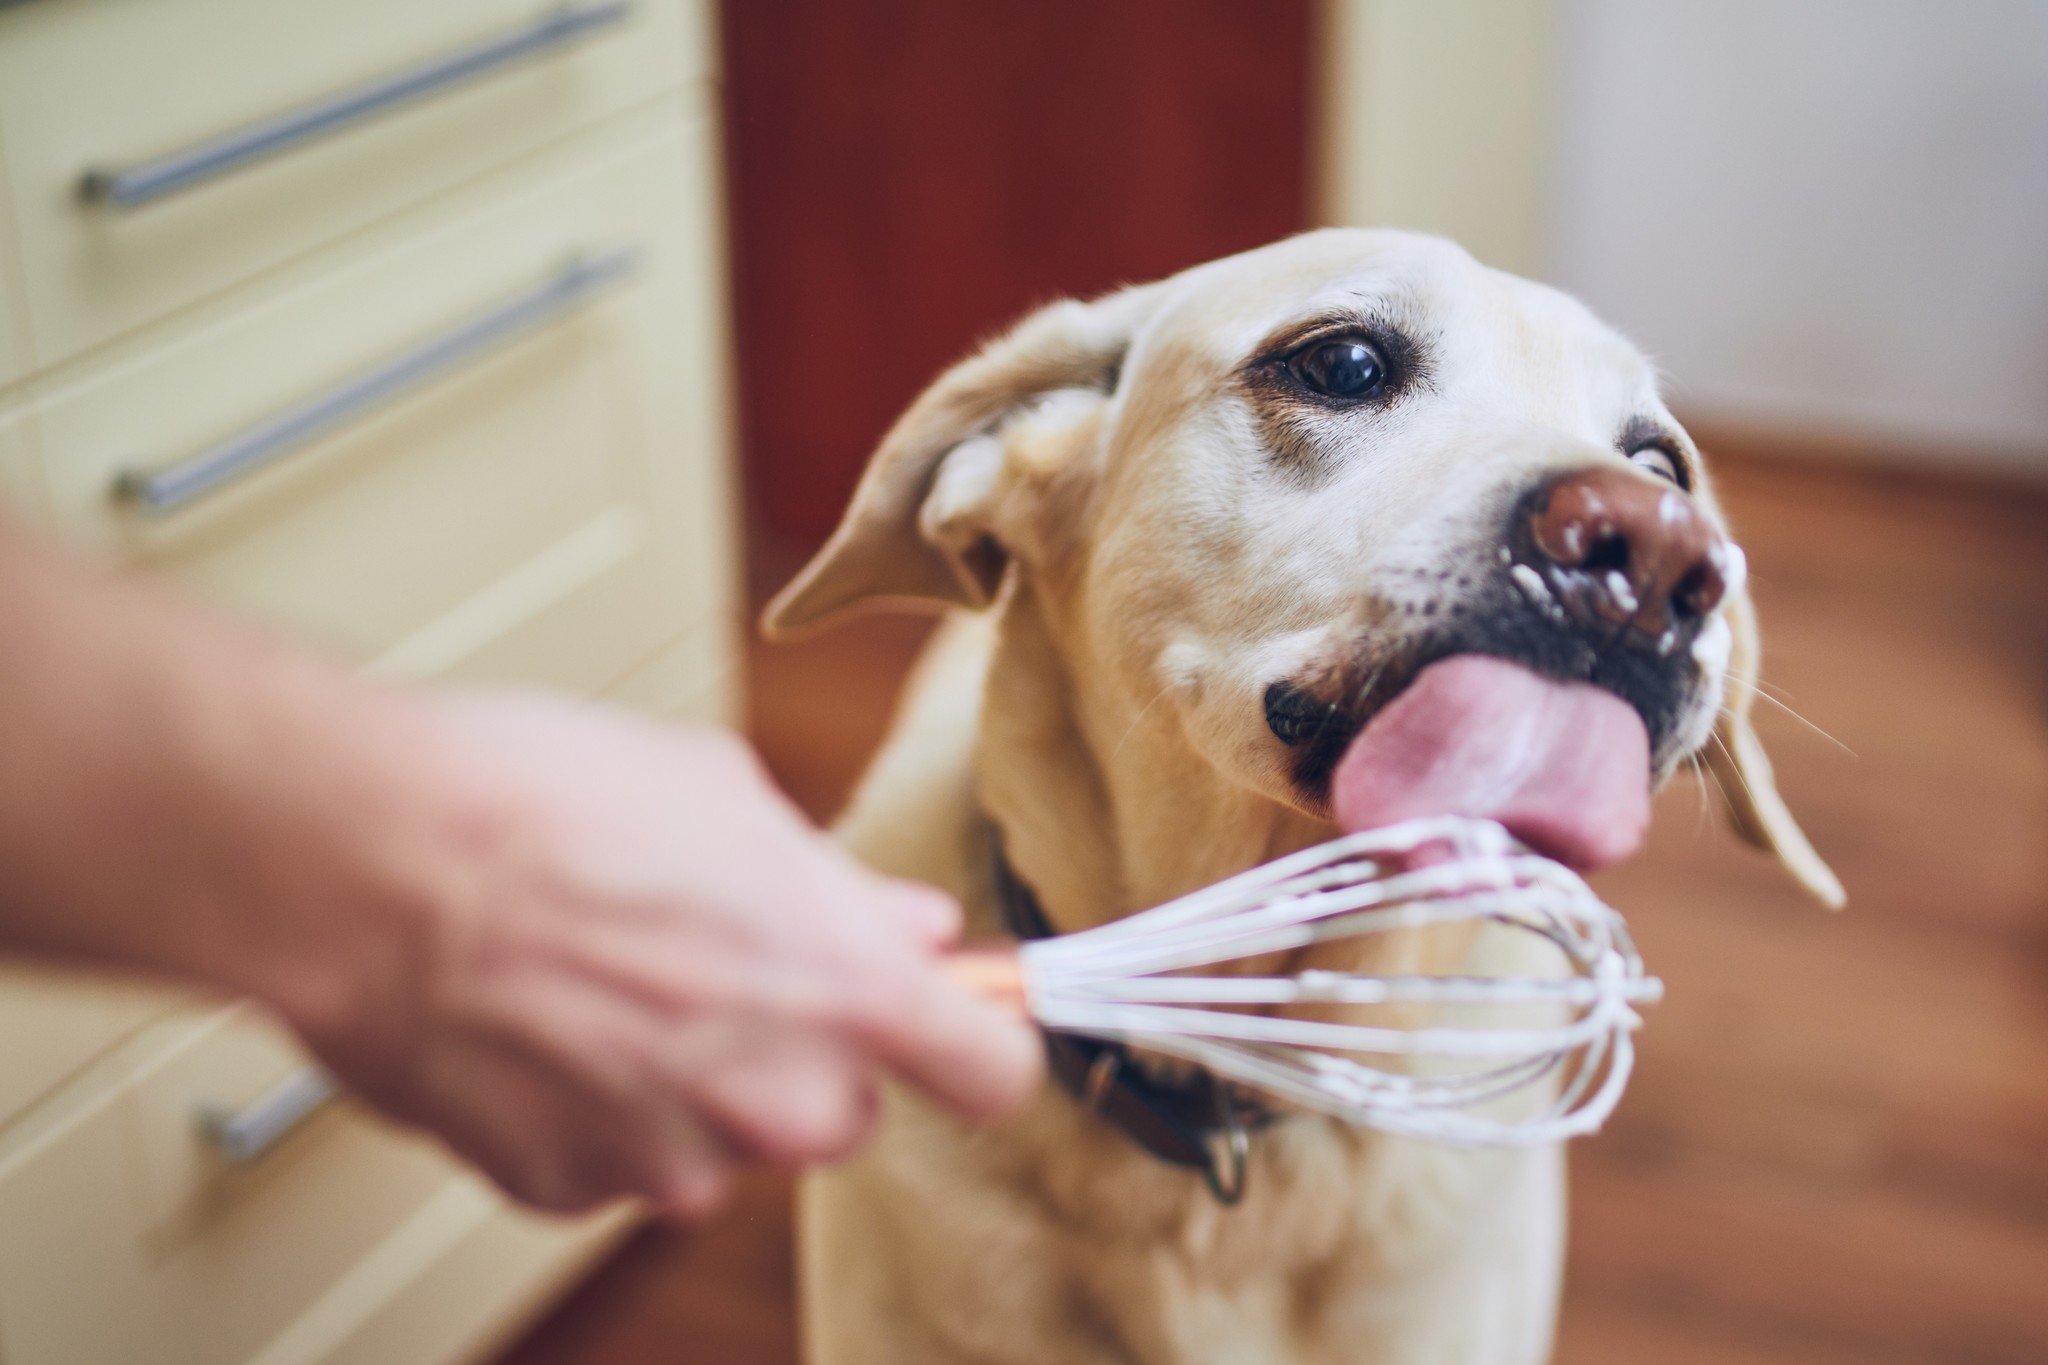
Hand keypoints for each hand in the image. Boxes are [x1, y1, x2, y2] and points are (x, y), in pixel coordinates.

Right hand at [273, 696, 1041, 1217]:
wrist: (371, 860)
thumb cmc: (545, 804)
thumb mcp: (732, 800)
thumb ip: (841, 889)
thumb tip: (906, 926)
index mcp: (846, 996)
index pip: (995, 1071)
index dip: (973, 1038)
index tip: (953, 1019)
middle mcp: (776, 1103)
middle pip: (843, 1105)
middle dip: (802, 1045)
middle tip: (720, 958)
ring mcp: (669, 1162)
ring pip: (724, 1134)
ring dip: (690, 1075)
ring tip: (606, 973)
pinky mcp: (566, 1189)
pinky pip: (619, 1155)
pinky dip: (596, 1105)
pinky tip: (544, 1018)